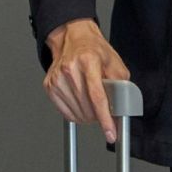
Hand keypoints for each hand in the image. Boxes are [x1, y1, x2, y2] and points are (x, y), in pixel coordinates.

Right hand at [43, 18, 132, 143]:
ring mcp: (57, 79)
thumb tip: (122, 109)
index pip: (97, 97)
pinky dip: (76, 114)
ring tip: (93, 104)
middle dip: (99, 116)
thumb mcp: (115, 63)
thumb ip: (120, 86)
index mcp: (88, 61)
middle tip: (105, 111)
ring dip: (88, 116)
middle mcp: (70, 69)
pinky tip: (82, 105)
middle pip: (87, 109)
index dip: (105, 119)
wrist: (73, 38)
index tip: (111, 133)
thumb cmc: (94, 50)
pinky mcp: (50, 86)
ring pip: (76, 114)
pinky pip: (65, 112)